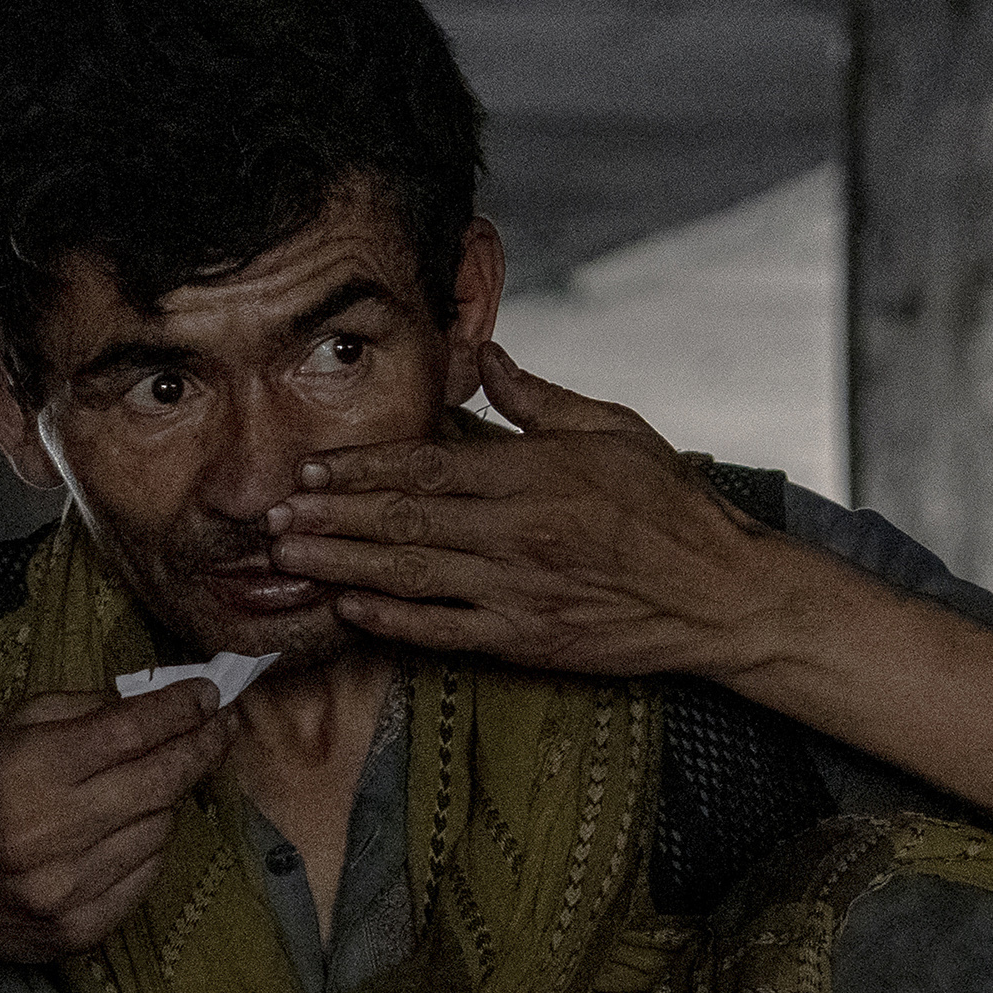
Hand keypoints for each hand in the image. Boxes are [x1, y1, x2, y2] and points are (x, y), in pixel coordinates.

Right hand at [0, 683, 235, 957]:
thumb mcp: (6, 734)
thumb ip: (80, 712)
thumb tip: (158, 700)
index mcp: (28, 770)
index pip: (130, 731)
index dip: (180, 709)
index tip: (208, 695)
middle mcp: (50, 831)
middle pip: (160, 780)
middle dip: (201, 747)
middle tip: (221, 727)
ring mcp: (68, 887)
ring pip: (160, 828)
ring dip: (167, 800)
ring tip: (151, 785)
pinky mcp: (81, 928)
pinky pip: (147, 874)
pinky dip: (149, 846)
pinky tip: (130, 831)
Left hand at [262, 343, 791, 680]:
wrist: (719, 594)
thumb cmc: (671, 506)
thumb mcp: (613, 429)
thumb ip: (540, 399)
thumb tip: (487, 354)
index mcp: (534, 473)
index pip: (426, 468)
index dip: (360, 469)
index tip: (312, 468)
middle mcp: (518, 532)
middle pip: (402, 521)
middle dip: (330, 518)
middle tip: (272, 516)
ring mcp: (518, 590)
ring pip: (410, 576)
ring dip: (341, 567)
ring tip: (287, 559)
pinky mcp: (526, 638)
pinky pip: (444, 630)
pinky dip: (393, 621)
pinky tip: (350, 610)